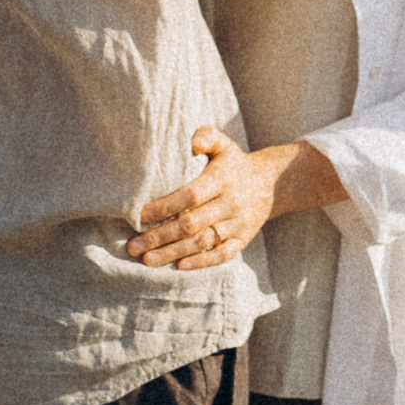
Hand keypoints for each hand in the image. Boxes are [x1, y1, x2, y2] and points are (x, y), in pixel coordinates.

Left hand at [128, 131, 278, 269]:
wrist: (271, 184)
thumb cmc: (233, 164)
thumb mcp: (224, 144)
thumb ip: (207, 137)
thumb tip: (193, 144)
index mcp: (222, 180)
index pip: (191, 195)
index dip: (165, 207)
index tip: (140, 215)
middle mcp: (231, 203)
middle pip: (192, 224)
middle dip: (160, 236)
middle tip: (133, 247)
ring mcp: (238, 224)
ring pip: (203, 242)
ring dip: (173, 253)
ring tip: (147, 260)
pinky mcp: (243, 240)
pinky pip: (223, 255)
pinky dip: (202, 263)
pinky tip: (179, 267)